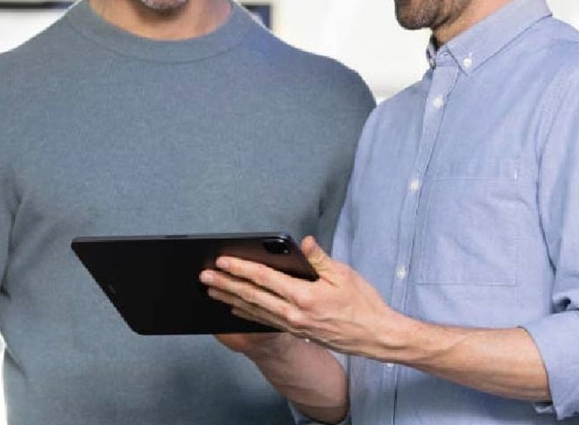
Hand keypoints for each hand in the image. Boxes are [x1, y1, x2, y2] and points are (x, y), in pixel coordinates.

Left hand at [200, 236, 405, 359]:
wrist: (373, 336)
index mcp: (304, 295)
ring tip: (212, 291)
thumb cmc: (362, 304)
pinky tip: (235, 308)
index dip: (241, 268)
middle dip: (226, 284)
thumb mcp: (344, 275)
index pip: (264, 278)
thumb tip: (305, 242)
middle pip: (252, 296)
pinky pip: (265, 321)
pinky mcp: (296, 332)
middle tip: (205, 276)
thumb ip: (319, 259)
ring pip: (254, 311)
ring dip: (231, 299)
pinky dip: (247, 313)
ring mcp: (293, 325)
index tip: (222, 261)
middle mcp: (293, 313)